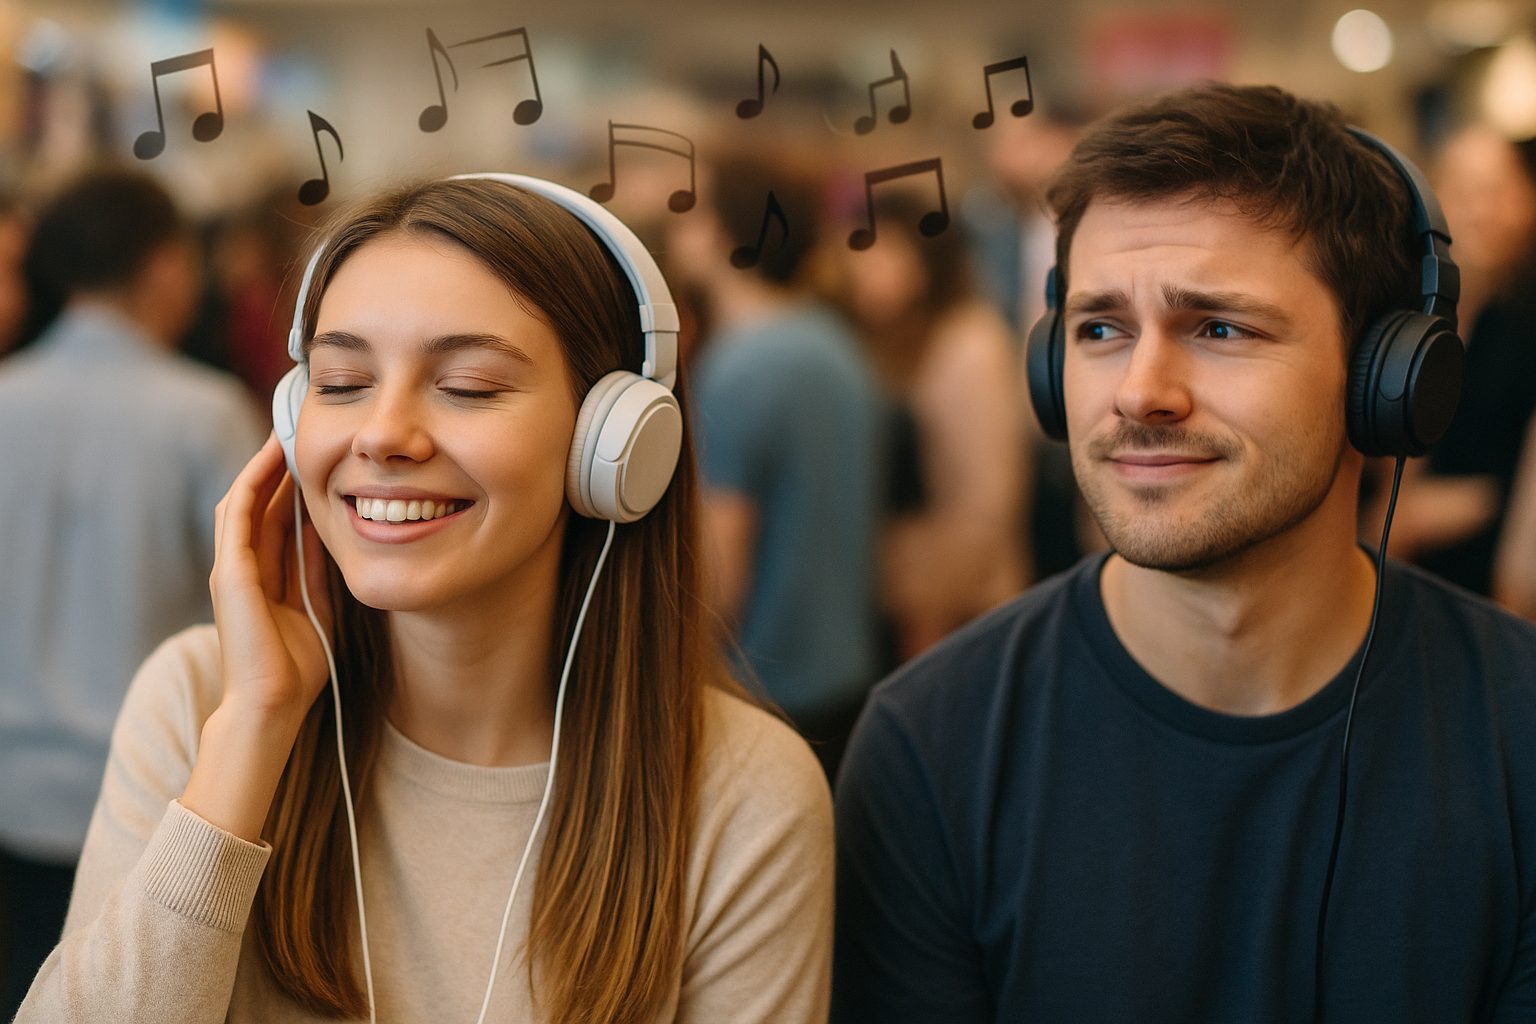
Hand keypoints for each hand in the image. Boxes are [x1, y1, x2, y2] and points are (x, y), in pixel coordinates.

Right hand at [208, 432, 334, 724]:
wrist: (272, 704)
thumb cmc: (298, 668)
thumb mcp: (319, 606)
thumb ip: (319, 571)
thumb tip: (336, 532)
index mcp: (265, 578)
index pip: (277, 520)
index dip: (294, 488)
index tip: (318, 458)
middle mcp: (244, 568)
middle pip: (261, 504)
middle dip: (280, 469)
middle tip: (301, 430)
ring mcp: (233, 568)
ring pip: (246, 501)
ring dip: (265, 466)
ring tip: (286, 431)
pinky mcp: (230, 571)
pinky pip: (238, 515)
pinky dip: (252, 483)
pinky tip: (270, 458)